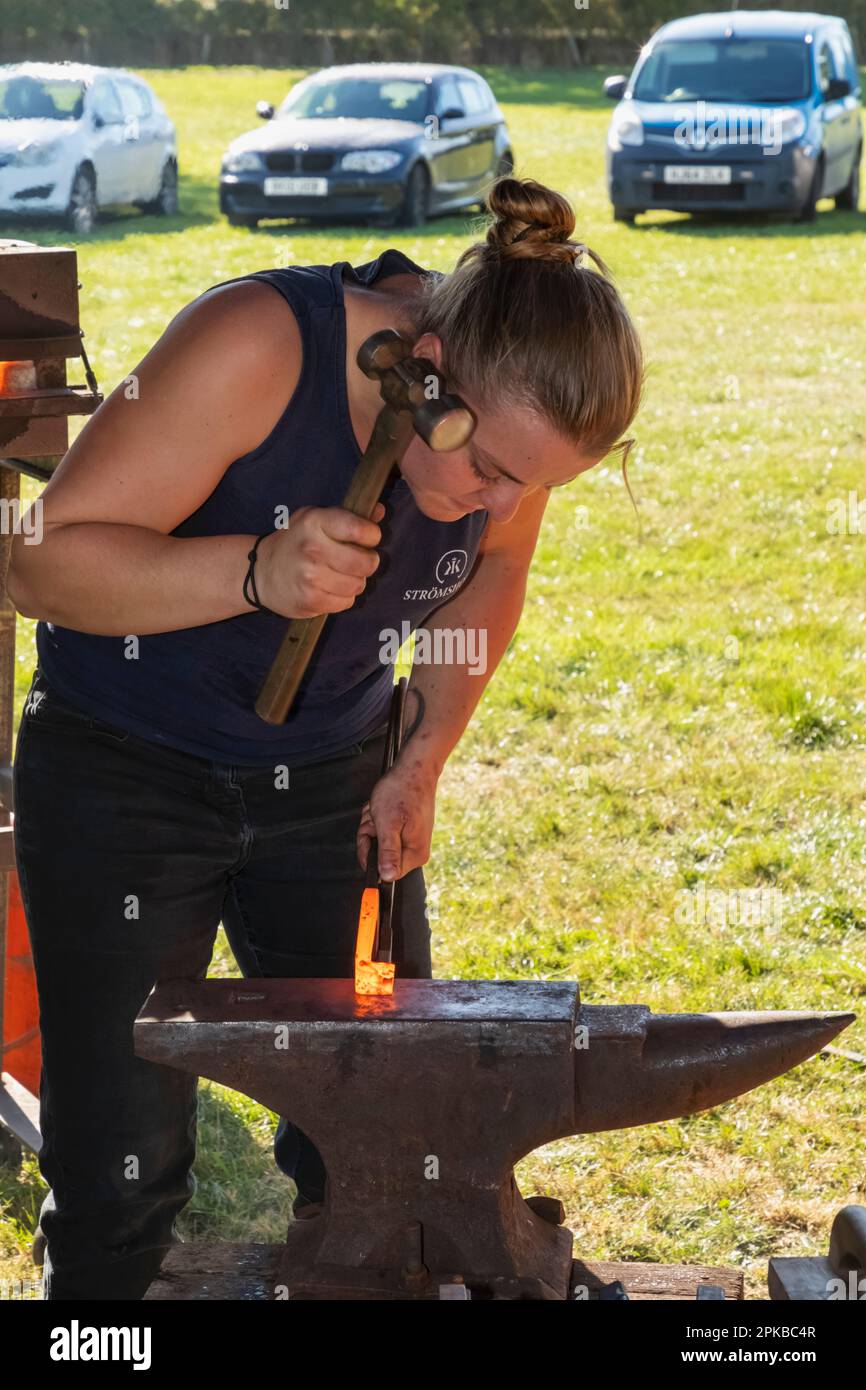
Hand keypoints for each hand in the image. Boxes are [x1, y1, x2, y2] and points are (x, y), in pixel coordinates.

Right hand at [255, 503, 384, 618]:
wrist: (260, 572)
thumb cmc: (295, 543)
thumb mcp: (315, 519)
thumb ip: (349, 516)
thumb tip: (380, 510)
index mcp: (314, 522)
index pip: (360, 529)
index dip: (372, 535)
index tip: (367, 538)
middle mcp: (312, 549)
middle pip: (366, 563)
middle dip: (367, 562)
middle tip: (356, 560)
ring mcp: (310, 577)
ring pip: (358, 585)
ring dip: (354, 581)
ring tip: (338, 575)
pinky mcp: (310, 600)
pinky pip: (346, 602)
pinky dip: (343, 597)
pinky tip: (329, 588)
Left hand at [357, 756, 438, 881]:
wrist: (414, 770)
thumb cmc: (403, 792)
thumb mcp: (389, 824)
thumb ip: (388, 853)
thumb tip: (387, 877)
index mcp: (415, 854)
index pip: (386, 872)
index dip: (371, 855)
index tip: (370, 837)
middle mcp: (414, 850)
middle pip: (379, 855)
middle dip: (370, 834)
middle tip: (375, 817)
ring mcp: (409, 838)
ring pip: (377, 840)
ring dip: (373, 823)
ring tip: (380, 808)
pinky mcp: (404, 829)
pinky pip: (381, 830)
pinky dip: (376, 817)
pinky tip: (382, 807)